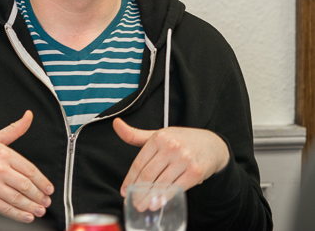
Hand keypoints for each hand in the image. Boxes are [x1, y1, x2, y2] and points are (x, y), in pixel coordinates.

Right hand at [0, 110, 53, 222]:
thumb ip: (14, 129)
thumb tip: (29, 116)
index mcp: (2, 153)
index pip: (29, 169)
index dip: (43, 181)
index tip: (49, 189)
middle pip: (26, 185)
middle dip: (39, 196)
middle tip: (46, 201)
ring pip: (18, 199)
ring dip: (32, 207)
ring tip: (40, 210)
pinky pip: (5, 209)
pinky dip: (18, 215)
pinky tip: (26, 217)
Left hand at [113, 118, 229, 196]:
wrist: (213, 144)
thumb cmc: (181, 140)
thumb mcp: (159, 134)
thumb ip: (136, 135)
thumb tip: (116, 124)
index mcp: (158, 138)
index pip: (139, 163)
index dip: (130, 179)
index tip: (124, 191)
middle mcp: (171, 147)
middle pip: (148, 174)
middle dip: (138, 191)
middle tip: (132, 202)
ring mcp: (184, 159)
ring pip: (161, 183)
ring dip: (149, 197)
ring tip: (142, 206)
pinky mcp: (195, 171)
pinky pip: (176, 187)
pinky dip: (164, 198)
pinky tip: (157, 204)